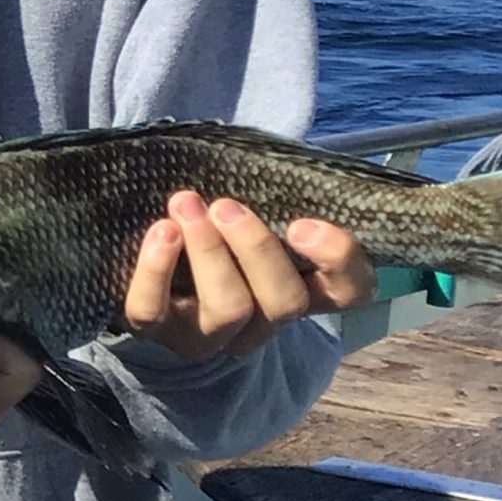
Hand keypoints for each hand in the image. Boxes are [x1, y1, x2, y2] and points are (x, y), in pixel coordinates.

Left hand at [123, 193, 373, 361]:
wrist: (151, 284)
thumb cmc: (214, 234)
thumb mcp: (251, 215)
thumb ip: (269, 199)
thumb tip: (261, 164)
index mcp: (300, 289)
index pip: (350, 290)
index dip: (338, 260)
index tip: (304, 223)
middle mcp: (262, 322)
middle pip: (286, 302)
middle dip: (257, 248)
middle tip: (225, 206)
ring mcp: (210, 335)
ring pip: (229, 309)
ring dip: (209, 253)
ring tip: (186, 205)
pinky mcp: (158, 334)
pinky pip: (154, 313)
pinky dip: (155, 270)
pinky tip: (160, 231)